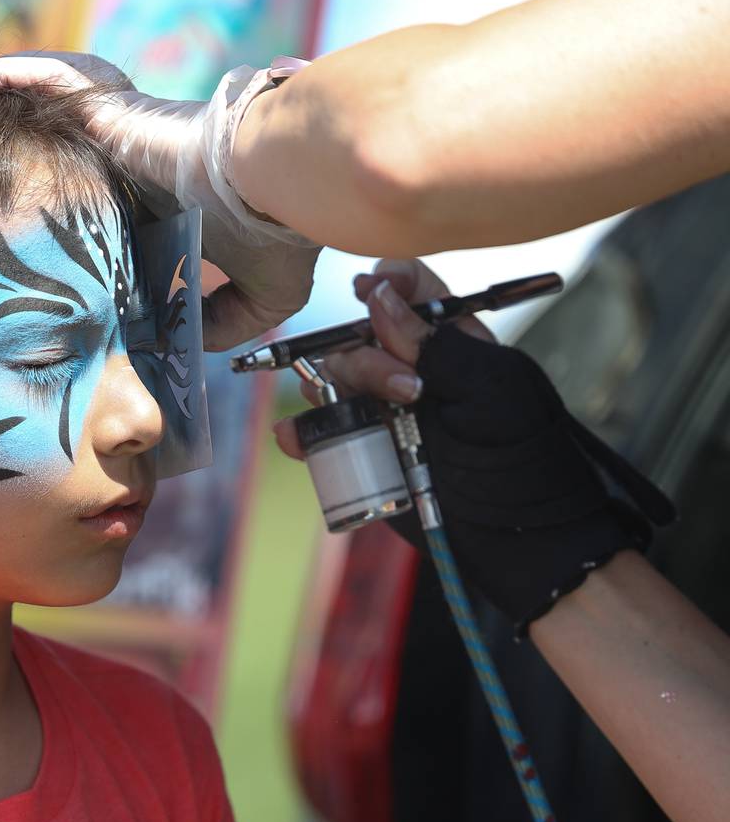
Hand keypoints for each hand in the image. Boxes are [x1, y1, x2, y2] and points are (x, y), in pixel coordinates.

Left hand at [0, 53, 322, 348]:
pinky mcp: (114, 107)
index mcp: (165, 197)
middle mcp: (139, 157)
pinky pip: (51, 78)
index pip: (105, 199)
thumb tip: (195, 343)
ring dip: (8, 106)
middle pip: (69, 151)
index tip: (27, 247)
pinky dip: (12, 74)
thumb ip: (226, 319)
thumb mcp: (262, 292)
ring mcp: (123, 127)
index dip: (70, 212)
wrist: (281, 182)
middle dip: (24, 157)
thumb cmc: (279, 228)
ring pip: (53, 107)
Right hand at [275, 258, 673, 630]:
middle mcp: (409, 370)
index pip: (410, 289)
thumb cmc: (523, 459)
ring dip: (334, 391)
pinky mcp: (360, 453)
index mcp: (451, 342)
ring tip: (374, 422)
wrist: (518, 538)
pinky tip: (298, 438)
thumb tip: (377, 294)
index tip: (373, 292)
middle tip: (409, 393)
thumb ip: (434, 343)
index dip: (387, 283)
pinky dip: (300, 433)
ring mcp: (381, 412)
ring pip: (328, 379)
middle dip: (368, 357)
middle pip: (356, 334)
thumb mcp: (491, 389)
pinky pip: (315, 434)